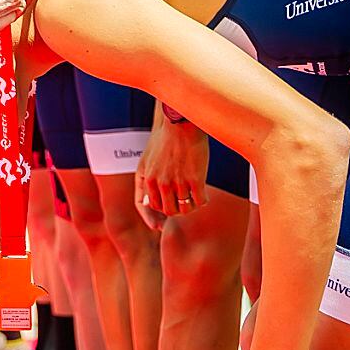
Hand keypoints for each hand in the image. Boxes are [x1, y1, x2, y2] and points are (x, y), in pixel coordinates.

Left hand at [137, 113, 206, 227]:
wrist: (180, 123)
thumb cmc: (165, 139)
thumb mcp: (148, 160)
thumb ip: (147, 180)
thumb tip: (150, 204)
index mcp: (146, 177)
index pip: (145, 206)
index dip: (151, 218)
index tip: (159, 226)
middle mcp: (159, 183)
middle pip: (166, 210)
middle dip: (174, 209)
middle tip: (183, 202)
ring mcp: (177, 182)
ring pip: (184, 208)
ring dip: (190, 206)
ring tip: (194, 198)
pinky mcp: (195, 179)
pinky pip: (200, 202)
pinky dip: (202, 201)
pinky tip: (204, 194)